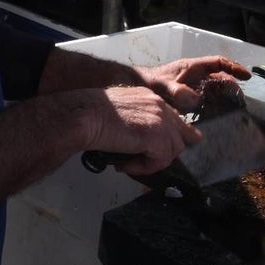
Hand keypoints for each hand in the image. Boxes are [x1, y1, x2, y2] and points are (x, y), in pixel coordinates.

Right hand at [83, 86, 200, 175]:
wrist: (83, 115)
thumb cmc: (88, 114)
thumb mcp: (117, 112)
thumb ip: (135, 121)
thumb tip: (139, 141)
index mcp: (148, 96)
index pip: (173, 118)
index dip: (168, 137)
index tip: (157, 149)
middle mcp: (158, 104)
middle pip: (181, 135)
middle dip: (165, 152)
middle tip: (143, 161)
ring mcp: (160, 120)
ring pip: (172, 150)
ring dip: (152, 162)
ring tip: (128, 163)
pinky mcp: (157, 136)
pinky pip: (161, 161)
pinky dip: (144, 168)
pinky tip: (125, 164)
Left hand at [134, 56, 251, 111]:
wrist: (138, 87)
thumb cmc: (151, 81)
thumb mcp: (163, 85)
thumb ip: (176, 90)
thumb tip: (194, 100)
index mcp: (193, 67)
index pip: (219, 63)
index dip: (234, 67)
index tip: (247, 76)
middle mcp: (197, 76)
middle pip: (221, 80)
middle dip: (232, 90)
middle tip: (240, 104)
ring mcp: (194, 88)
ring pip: (215, 92)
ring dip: (224, 101)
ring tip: (232, 114)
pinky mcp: (190, 100)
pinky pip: (206, 103)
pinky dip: (213, 109)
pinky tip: (216, 121)